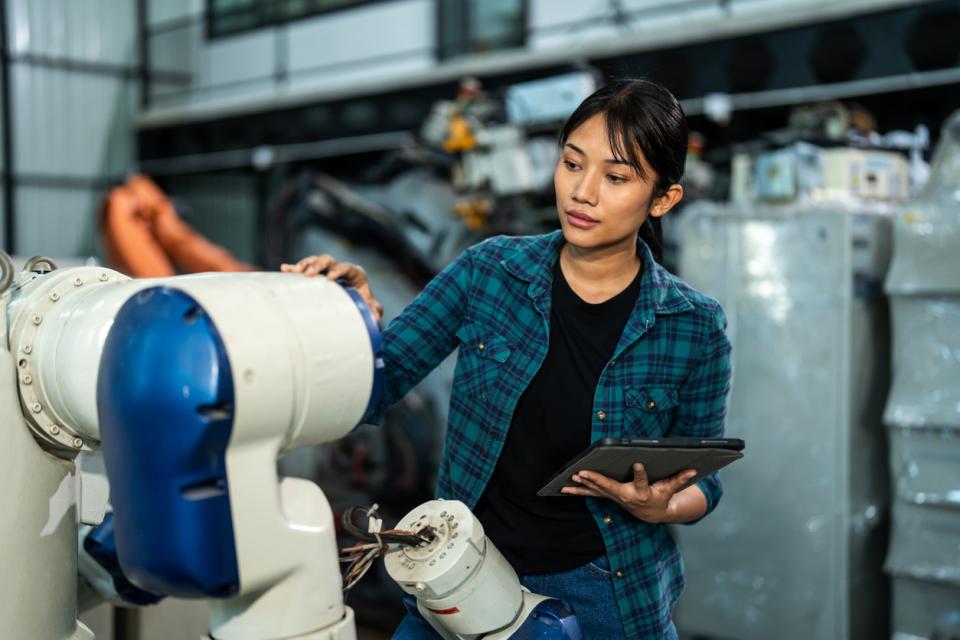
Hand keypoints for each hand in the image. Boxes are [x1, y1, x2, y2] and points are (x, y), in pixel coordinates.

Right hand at [281, 254, 383, 320]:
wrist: (355, 308)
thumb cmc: (365, 306)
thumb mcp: (371, 308)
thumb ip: (374, 310)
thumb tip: (374, 317)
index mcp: (355, 274)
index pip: (348, 268)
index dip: (339, 270)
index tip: (330, 278)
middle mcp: (340, 269)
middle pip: (328, 260)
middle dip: (318, 265)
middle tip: (309, 274)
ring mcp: (326, 271)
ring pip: (314, 261)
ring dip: (304, 265)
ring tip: (294, 271)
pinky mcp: (316, 276)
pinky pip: (304, 269)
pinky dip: (295, 268)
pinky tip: (284, 269)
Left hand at [560, 464, 696, 523]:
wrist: (651, 514)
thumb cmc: (660, 498)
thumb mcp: (670, 489)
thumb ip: (680, 479)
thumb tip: (694, 470)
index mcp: (642, 493)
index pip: (642, 483)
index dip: (641, 474)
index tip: (637, 464)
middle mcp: (626, 497)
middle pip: (610, 487)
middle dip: (597, 480)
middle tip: (583, 472)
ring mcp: (615, 498)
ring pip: (596, 491)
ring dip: (582, 486)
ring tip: (568, 480)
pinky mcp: (608, 496)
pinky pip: (591, 493)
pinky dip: (578, 490)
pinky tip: (563, 487)